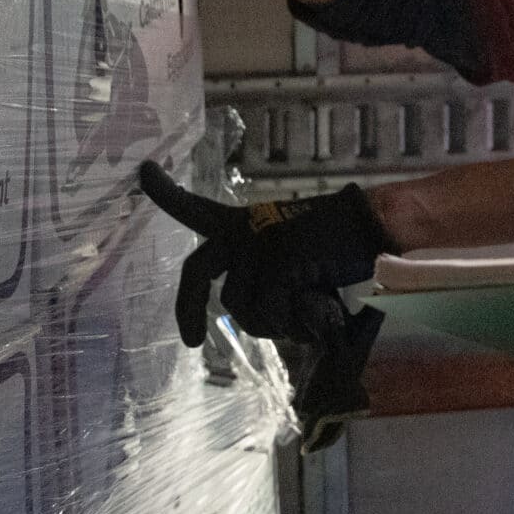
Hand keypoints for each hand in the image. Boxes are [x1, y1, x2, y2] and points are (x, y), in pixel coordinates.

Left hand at [137, 161, 390, 345]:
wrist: (370, 227)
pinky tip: (318, 310)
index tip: (143, 171)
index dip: (166, 192)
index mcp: (245, 221)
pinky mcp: (276, 260)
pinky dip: (293, 322)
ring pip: (241, 307)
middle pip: (197, 270)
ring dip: (272, 322)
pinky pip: (269, 310)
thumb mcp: (292, 260)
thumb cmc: (337, 246)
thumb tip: (260, 322)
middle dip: (187, 309)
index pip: (196, 207)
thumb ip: (266, 284)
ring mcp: (258, 243)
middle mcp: (244, 229)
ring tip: (308, 310)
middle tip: (193, 342)